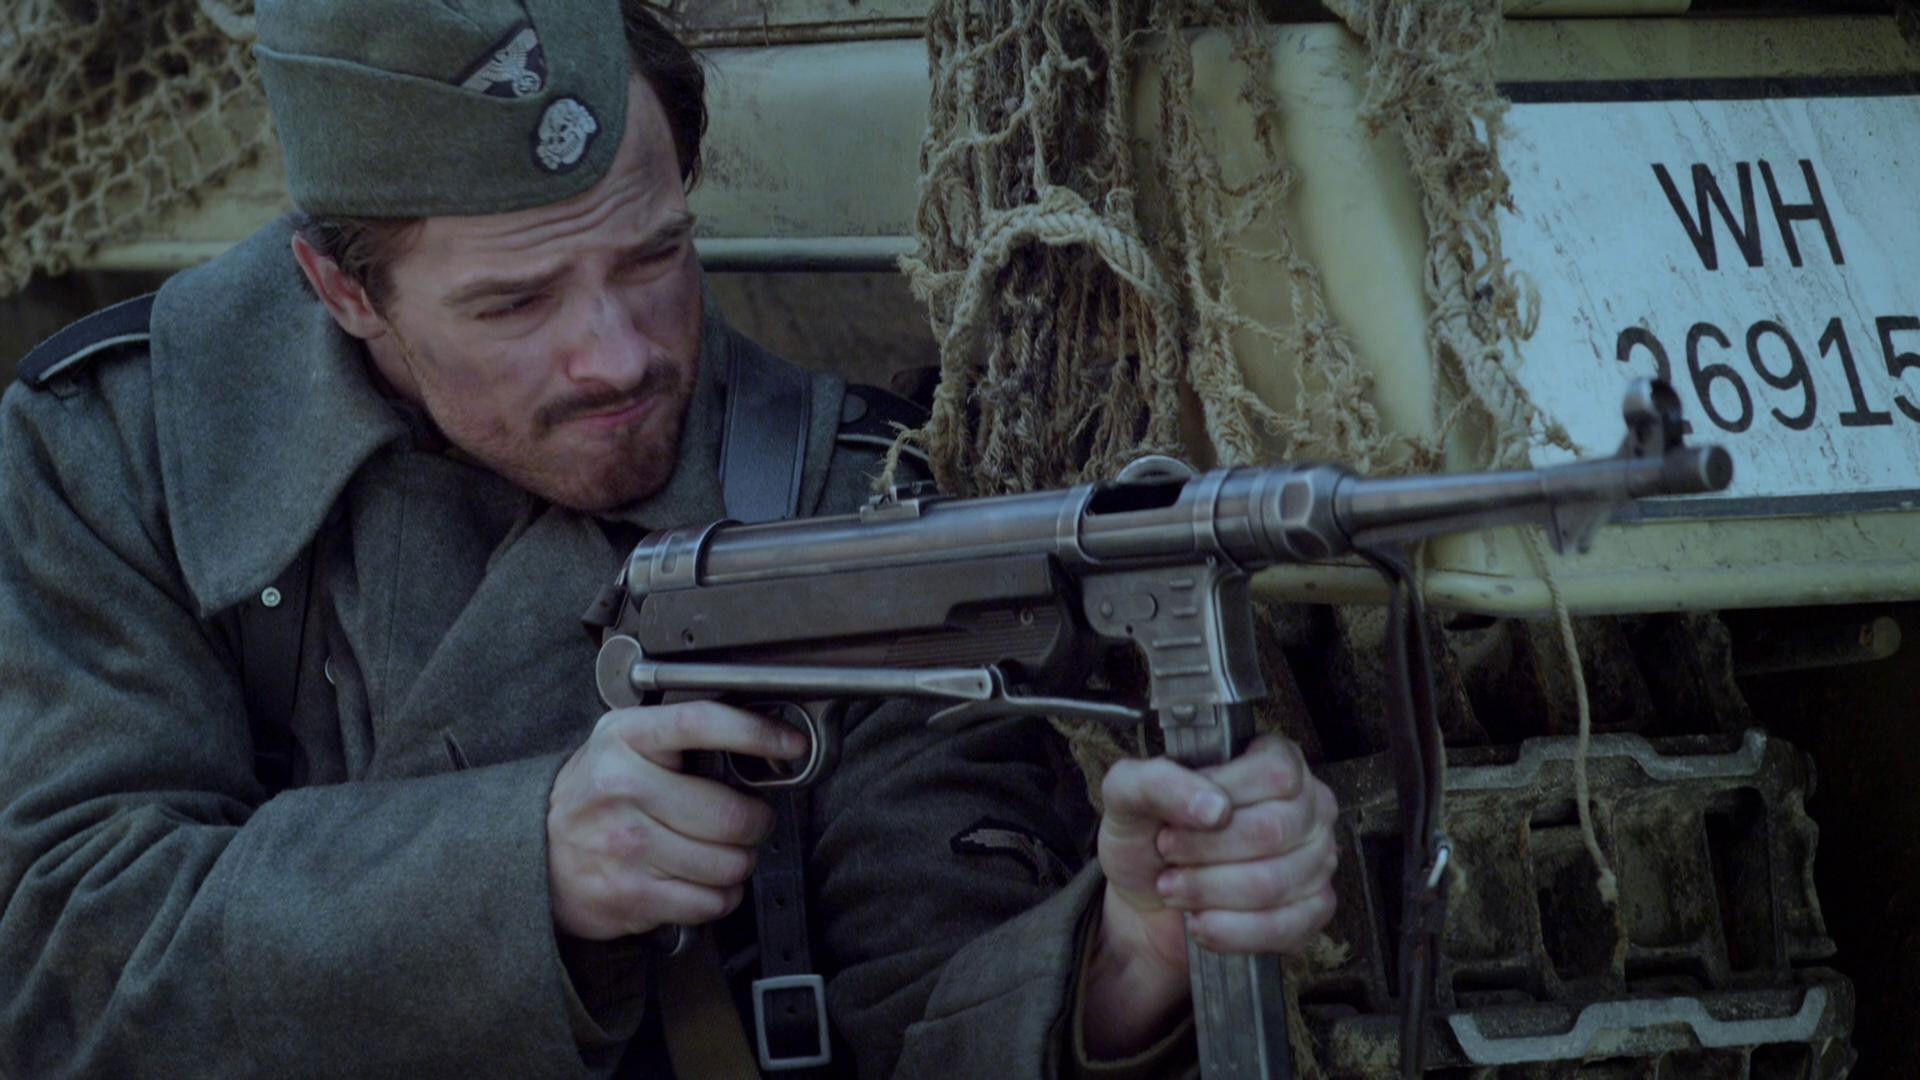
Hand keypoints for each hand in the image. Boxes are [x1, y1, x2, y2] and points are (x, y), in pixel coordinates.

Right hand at [546, 702, 807, 939]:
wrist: (535, 851)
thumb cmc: (595, 793)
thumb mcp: (623, 742)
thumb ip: (679, 734)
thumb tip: (761, 740)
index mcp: (625, 738)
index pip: (701, 722)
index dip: (755, 732)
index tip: (790, 743)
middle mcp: (622, 788)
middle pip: (730, 814)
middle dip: (757, 822)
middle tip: (750, 820)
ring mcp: (626, 845)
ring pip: (727, 863)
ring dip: (741, 862)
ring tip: (725, 852)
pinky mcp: (631, 894)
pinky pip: (709, 901)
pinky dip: (721, 896)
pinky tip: (706, 881)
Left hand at [1084, 735, 1338, 1057]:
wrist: (1143, 899)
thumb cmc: (1146, 836)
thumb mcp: (1129, 793)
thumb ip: (1159, 781)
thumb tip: (1213, 807)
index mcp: (1275, 760)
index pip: (1275, 773)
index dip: (1223, 795)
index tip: (1179, 814)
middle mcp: (1307, 806)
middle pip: (1273, 829)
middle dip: (1205, 850)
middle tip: (1168, 853)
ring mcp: (1317, 859)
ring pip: (1273, 882)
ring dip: (1208, 891)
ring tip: (1174, 887)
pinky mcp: (1313, 910)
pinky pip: (1282, 926)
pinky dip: (1228, 930)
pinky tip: (1199, 921)